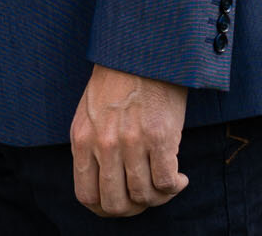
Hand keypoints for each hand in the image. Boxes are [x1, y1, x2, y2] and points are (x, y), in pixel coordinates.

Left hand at [71, 66, 188, 216]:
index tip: (122, 202)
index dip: (105, 209)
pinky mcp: (160, 137)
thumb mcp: (89, 115)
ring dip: (157, 198)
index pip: (86, 196)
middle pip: (115, 204)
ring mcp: (131, 142)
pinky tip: (179, 177)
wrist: (142, 52)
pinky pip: (166, 182)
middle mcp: (104, 144)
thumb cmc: (117, 82)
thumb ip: (92, 149)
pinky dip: (174, 187)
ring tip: (166, 184)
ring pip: (143, 196)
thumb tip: (105, 185)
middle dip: (133, 209)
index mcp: (82, 139)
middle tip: (146, 198)